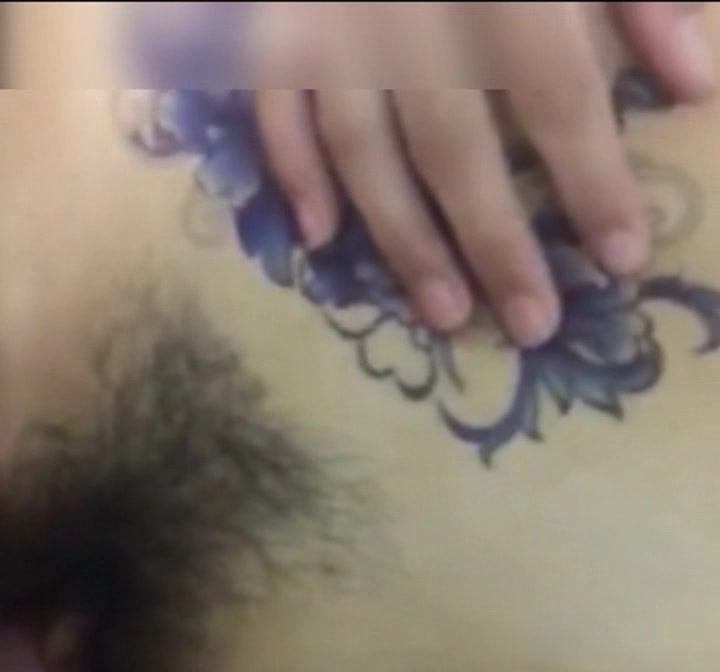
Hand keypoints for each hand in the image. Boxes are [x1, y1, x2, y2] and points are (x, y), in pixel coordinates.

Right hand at [253, 1, 714, 345]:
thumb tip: (693, 78)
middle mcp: (407, 6)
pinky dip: (290, 169)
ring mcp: (330, 15)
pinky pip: (271, 101)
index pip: (554, 92)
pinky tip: (318, 236)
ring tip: (445, 314)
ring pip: (362, 147)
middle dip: (497, 242)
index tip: (621, 257)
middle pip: (455, 145)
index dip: (591, 180)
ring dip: (402, 238)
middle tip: (533, 326)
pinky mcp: (274, 12)